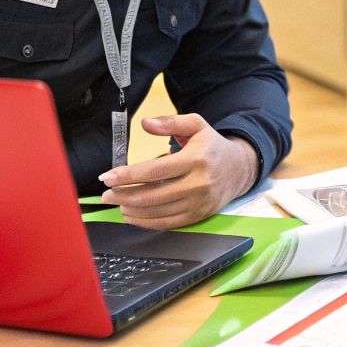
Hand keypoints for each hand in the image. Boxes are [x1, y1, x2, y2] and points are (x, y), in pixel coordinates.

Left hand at [98, 113, 258, 229]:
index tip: (107, 177)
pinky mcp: (198, 216)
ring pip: (158, 212)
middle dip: (124, 196)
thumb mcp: (196, 125)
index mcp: (195, 159)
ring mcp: (199, 203)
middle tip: (106, 194)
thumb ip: (170, 122)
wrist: (240, 169)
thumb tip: (145, 124)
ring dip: (132, 210)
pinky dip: (146, 222)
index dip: (128, 175)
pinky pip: (167, 223)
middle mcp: (198, 183)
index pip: (155, 170)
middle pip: (153, 195)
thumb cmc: (212, 146)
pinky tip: (132, 215)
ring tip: (117, 203)